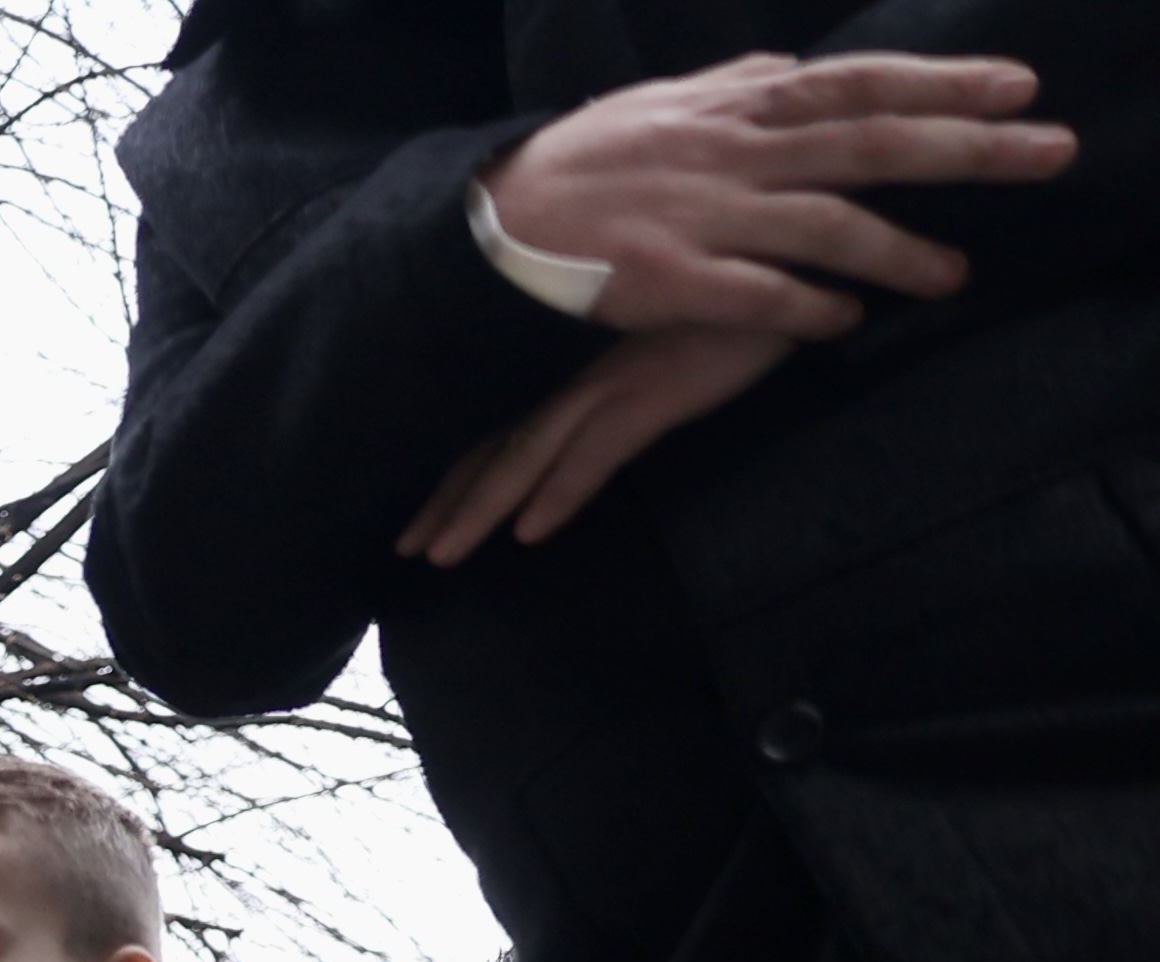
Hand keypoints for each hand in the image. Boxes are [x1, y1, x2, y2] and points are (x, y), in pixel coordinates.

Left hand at [405, 325, 791, 560]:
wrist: (803, 250)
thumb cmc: (750, 290)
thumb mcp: (680, 340)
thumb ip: (643, 372)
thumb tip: (623, 418)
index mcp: (587, 362)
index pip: (506, 421)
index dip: (461, 470)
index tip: (421, 515)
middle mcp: (589, 371)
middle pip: (500, 441)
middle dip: (450, 499)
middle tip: (404, 549)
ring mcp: (620, 377)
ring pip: (530, 450)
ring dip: (482, 507)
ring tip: (440, 555)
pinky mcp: (663, 387)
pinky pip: (599, 448)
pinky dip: (561, 491)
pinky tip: (530, 531)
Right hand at [478, 53, 1066, 336]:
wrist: (484, 224)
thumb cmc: (575, 162)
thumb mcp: (657, 103)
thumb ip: (730, 85)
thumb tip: (790, 66)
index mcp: (735, 110)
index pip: (858, 84)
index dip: (940, 82)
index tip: (1017, 85)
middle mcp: (732, 155)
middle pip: (870, 144)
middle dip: (967, 147)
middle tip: (1052, 152)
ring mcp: (701, 217)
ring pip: (823, 227)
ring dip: (897, 250)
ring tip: (955, 274)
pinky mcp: (664, 279)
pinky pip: (751, 296)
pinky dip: (804, 307)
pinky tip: (844, 321)